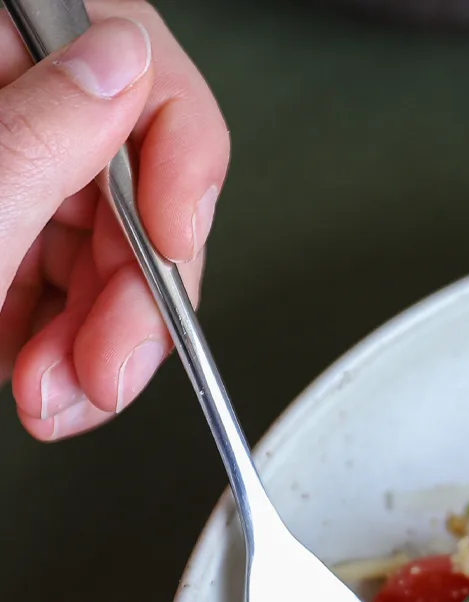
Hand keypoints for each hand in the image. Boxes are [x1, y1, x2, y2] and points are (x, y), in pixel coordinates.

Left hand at [0, 1, 228, 438]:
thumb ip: (37, 136)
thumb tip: (124, 69)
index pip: (138, 64)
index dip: (179, 160)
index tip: (175, 247)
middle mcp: (3, 103)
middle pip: (129, 182)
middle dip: (130, 298)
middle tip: (106, 370)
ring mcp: (0, 170)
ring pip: (99, 248)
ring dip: (97, 344)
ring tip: (58, 398)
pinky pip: (53, 282)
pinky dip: (55, 346)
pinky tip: (36, 379)